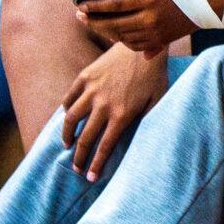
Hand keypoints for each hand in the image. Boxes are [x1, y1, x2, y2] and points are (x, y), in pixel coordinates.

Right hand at [60, 44, 167, 180]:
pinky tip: (68, 118)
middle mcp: (103, 105)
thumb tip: (138, 141)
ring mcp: (91, 90)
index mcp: (122, 114)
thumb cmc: (155, 75)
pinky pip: (69, 98)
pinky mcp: (84, 77)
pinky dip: (65, 110)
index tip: (90, 177)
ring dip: (66, 135)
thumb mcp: (158, 101)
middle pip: (85, 138)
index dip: (96, 165)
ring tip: (67, 145)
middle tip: (75, 168)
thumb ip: (146, 121)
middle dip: (79, 157)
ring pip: (70, 119)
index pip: (104, 146)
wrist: (144, 46)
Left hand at [76, 0, 223, 54]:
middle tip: (80, 16)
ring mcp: (157, 32)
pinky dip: (121, 40)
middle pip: (114, 24)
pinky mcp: (163, 40)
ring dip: (105, 31)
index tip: (80, 5)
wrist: (214, 4)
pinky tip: (114, 32)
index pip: (115, 4)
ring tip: (94, 23)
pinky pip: (135, 45)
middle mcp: (152, 18)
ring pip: (122, 36)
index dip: (95, 6)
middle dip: (93, 21)